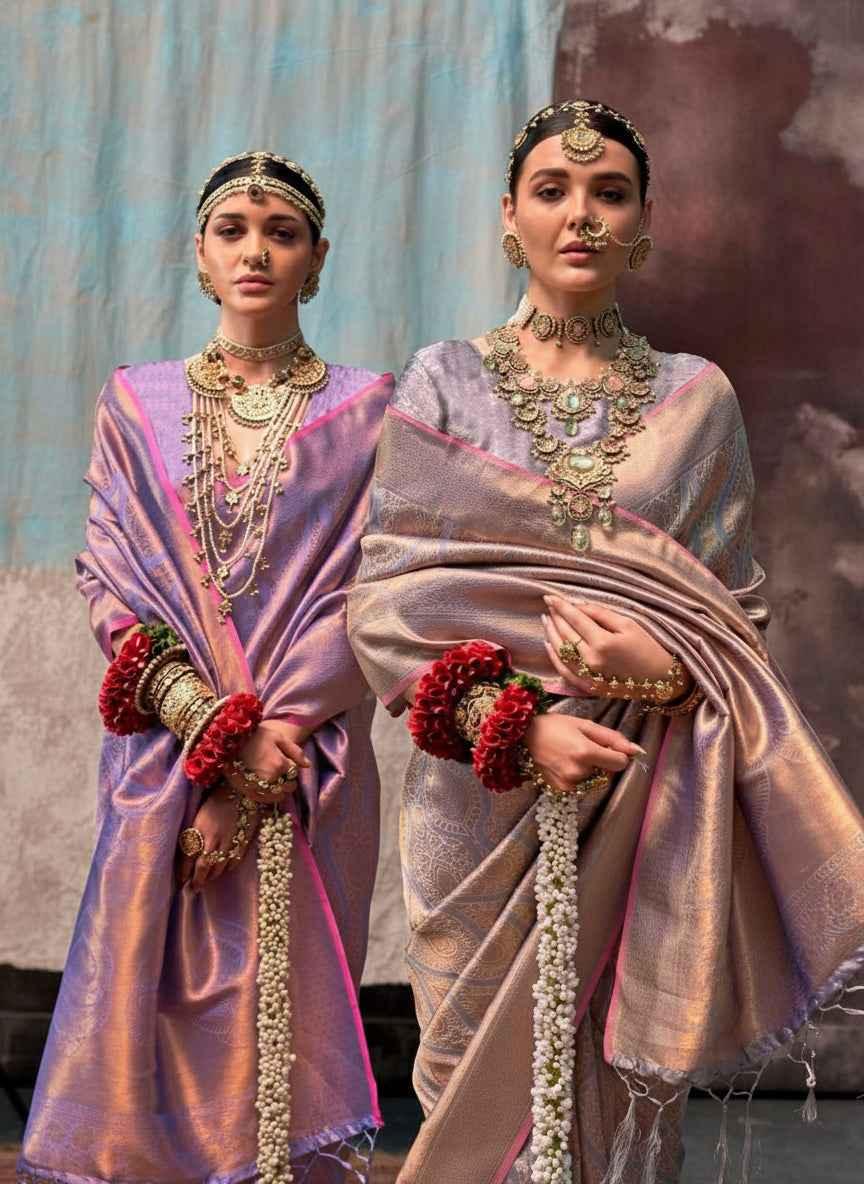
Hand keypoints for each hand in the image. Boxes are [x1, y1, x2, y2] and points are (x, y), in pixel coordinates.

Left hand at [177, 781, 258, 891]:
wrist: (242, 790)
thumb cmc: (217, 799)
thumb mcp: (199, 814)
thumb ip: (193, 833)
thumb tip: (187, 853)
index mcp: (199, 830)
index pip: (187, 858)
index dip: (183, 872)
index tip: (180, 881)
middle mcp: (212, 839)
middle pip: (202, 868)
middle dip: (197, 881)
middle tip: (193, 888)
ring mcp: (229, 842)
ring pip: (218, 868)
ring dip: (211, 877)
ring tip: (206, 880)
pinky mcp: (242, 843)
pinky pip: (233, 863)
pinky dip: (226, 868)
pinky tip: (223, 868)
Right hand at [224, 718, 311, 804]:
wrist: (229, 741)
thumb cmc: (254, 736)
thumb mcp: (278, 737)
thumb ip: (295, 751)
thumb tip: (308, 765)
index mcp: (280, 764)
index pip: (294, 772)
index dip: (290, 767)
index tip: (283, 761)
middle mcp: (271, 778)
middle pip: (288, 786)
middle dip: (286, 780)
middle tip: (277, 771)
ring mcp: (259, 787)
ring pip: (277, 796)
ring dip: (278, 790)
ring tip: (271, 779)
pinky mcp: (247, 792)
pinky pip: (264, 800)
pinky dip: (267, 796)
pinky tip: (264, 787)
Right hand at [524, 712, 643, 793]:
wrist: (523, 736)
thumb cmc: (554, 726)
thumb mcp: (585, 725)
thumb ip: (612, 738)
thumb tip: (636, 751)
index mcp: (585, 752)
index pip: (620, 763)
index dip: (617, 754)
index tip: (605, 746)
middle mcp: (578, 772)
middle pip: (607, 772)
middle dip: (601, 761)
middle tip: (581, 746)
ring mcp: (568, 784)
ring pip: (594, 779)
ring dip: (589, 770)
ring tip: (570, 755)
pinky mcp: (560, 790)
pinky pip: (581, 785)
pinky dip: (578, 777)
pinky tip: (564, 764)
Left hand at [542, 595, 690, 699]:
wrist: (659, 679)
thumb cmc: (647, 647)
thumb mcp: (628, 624)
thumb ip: (600, 614)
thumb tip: (577, 606)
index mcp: (603, 642)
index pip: (575, 619)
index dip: (561, 606)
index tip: (550, 596)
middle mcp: (591, 660)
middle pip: (565, 634)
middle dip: (555, 617)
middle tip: (549, 605)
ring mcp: (587, 676)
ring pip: (560, 652)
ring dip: (550, 634)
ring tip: (547, 620)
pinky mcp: (587, 687)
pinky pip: (564, 671)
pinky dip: (554, 657)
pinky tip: (548, 644)